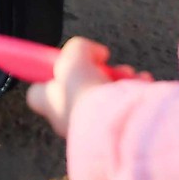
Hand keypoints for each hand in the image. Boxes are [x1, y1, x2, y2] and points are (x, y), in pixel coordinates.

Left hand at [26, 38, 140, 138]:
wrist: (111, 125)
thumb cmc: (85, 93)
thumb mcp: (73, 56)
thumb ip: (79, 48)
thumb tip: (96, 52)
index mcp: (50, 104)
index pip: (37, 92)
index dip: (50, 76)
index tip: (64, 64)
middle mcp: (69, 120)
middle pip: (80, 90)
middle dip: (98, 74)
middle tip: (107, 68)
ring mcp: (92, 127)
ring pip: (106, 98)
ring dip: (121, 81)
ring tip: (130, 76)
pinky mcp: (115, 131)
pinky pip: (126, 107)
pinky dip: (136, 92)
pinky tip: (141, 84)